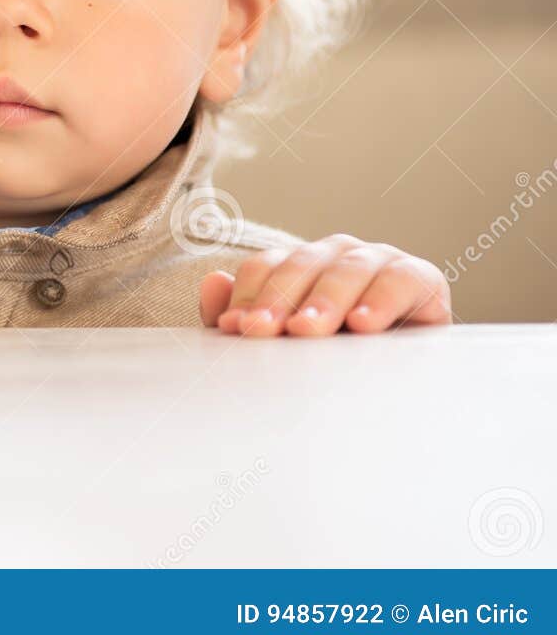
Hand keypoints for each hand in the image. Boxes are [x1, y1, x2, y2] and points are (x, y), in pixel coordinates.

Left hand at [199, 234, 450, 335]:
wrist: (401, 380)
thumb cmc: (333, 357)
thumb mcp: (285, 344)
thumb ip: (244, 316)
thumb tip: (213, 281)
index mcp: (299, 264)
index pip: (264, 268)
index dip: (248, 297)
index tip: (236, 329)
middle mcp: (337, 254)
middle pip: (301, 265)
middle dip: (280, 299)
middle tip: (265, 331)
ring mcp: (378, 260)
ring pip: (346, 268)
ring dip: (325, 299)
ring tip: (308, 330)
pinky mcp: (421, 279)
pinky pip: (402, 279)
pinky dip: (381, 299)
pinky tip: (363, 324)